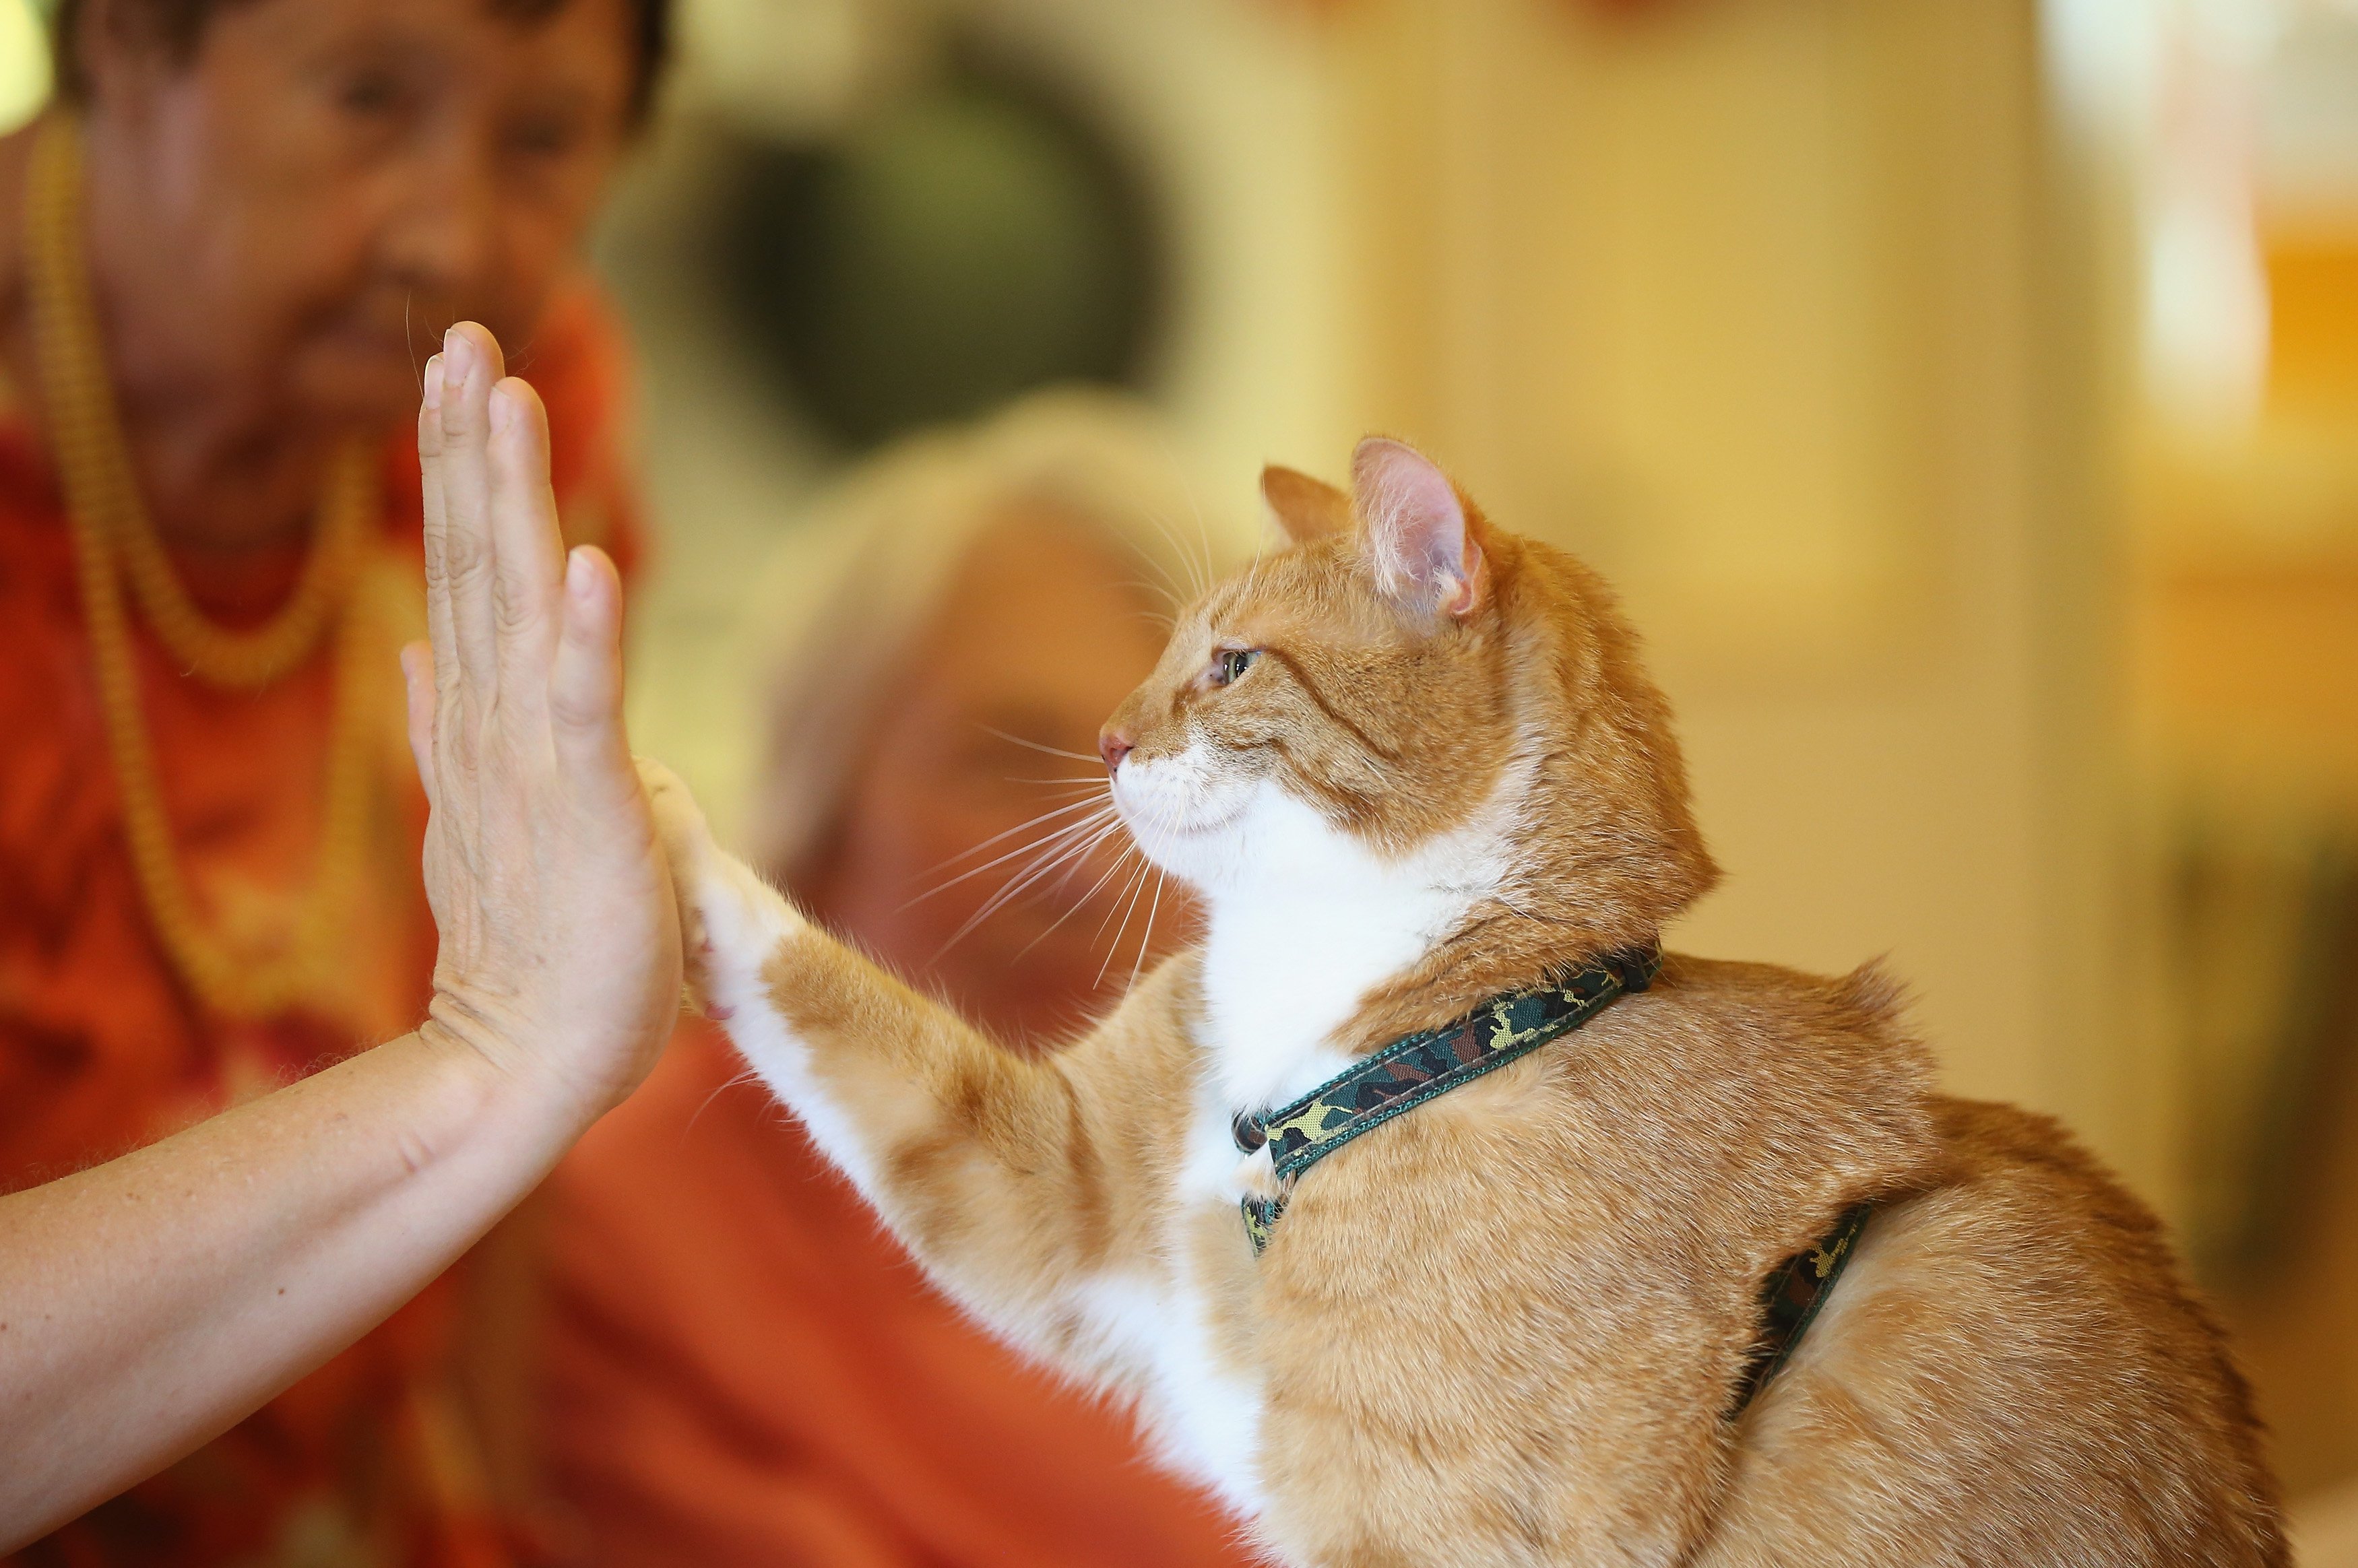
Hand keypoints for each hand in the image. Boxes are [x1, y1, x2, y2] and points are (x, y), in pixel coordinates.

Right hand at [403, 323, 680, 1119]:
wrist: (530, 1059)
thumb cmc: (531, 941)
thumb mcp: (482, 814)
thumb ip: (448, 728)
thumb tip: (416, 650)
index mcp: (483, 719)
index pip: (470, 569)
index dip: (465, 467)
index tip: (460, 370)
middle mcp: (496, 724)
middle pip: (480, 559)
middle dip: (471, 446)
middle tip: (460, 335)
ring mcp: (535, 763)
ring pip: (520, 606)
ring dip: (513, 500)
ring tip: (503, 396)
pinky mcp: (587, 811)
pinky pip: (584, 711)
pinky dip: (585, 639)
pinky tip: (588, 563)